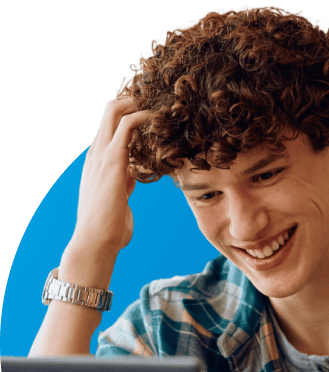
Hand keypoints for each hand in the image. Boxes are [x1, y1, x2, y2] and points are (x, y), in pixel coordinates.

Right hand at [73, 98, 149, 253]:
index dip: (129, 115)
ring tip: (161, 105)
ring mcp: (101, 155)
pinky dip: (142, 117)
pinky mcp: (112, 161)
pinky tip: (157, 118)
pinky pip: (126, 126)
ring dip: (139, 104)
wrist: (96, 241)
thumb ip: (124, 182)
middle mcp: (96, 153)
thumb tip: (132, 177)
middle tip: (157, 104)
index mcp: (97, 161)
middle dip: (133, 102)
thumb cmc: (108, 226)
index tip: (152, 115)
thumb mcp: (118, 197)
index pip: (109, 126)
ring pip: (114, 111)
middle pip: (109, 111)